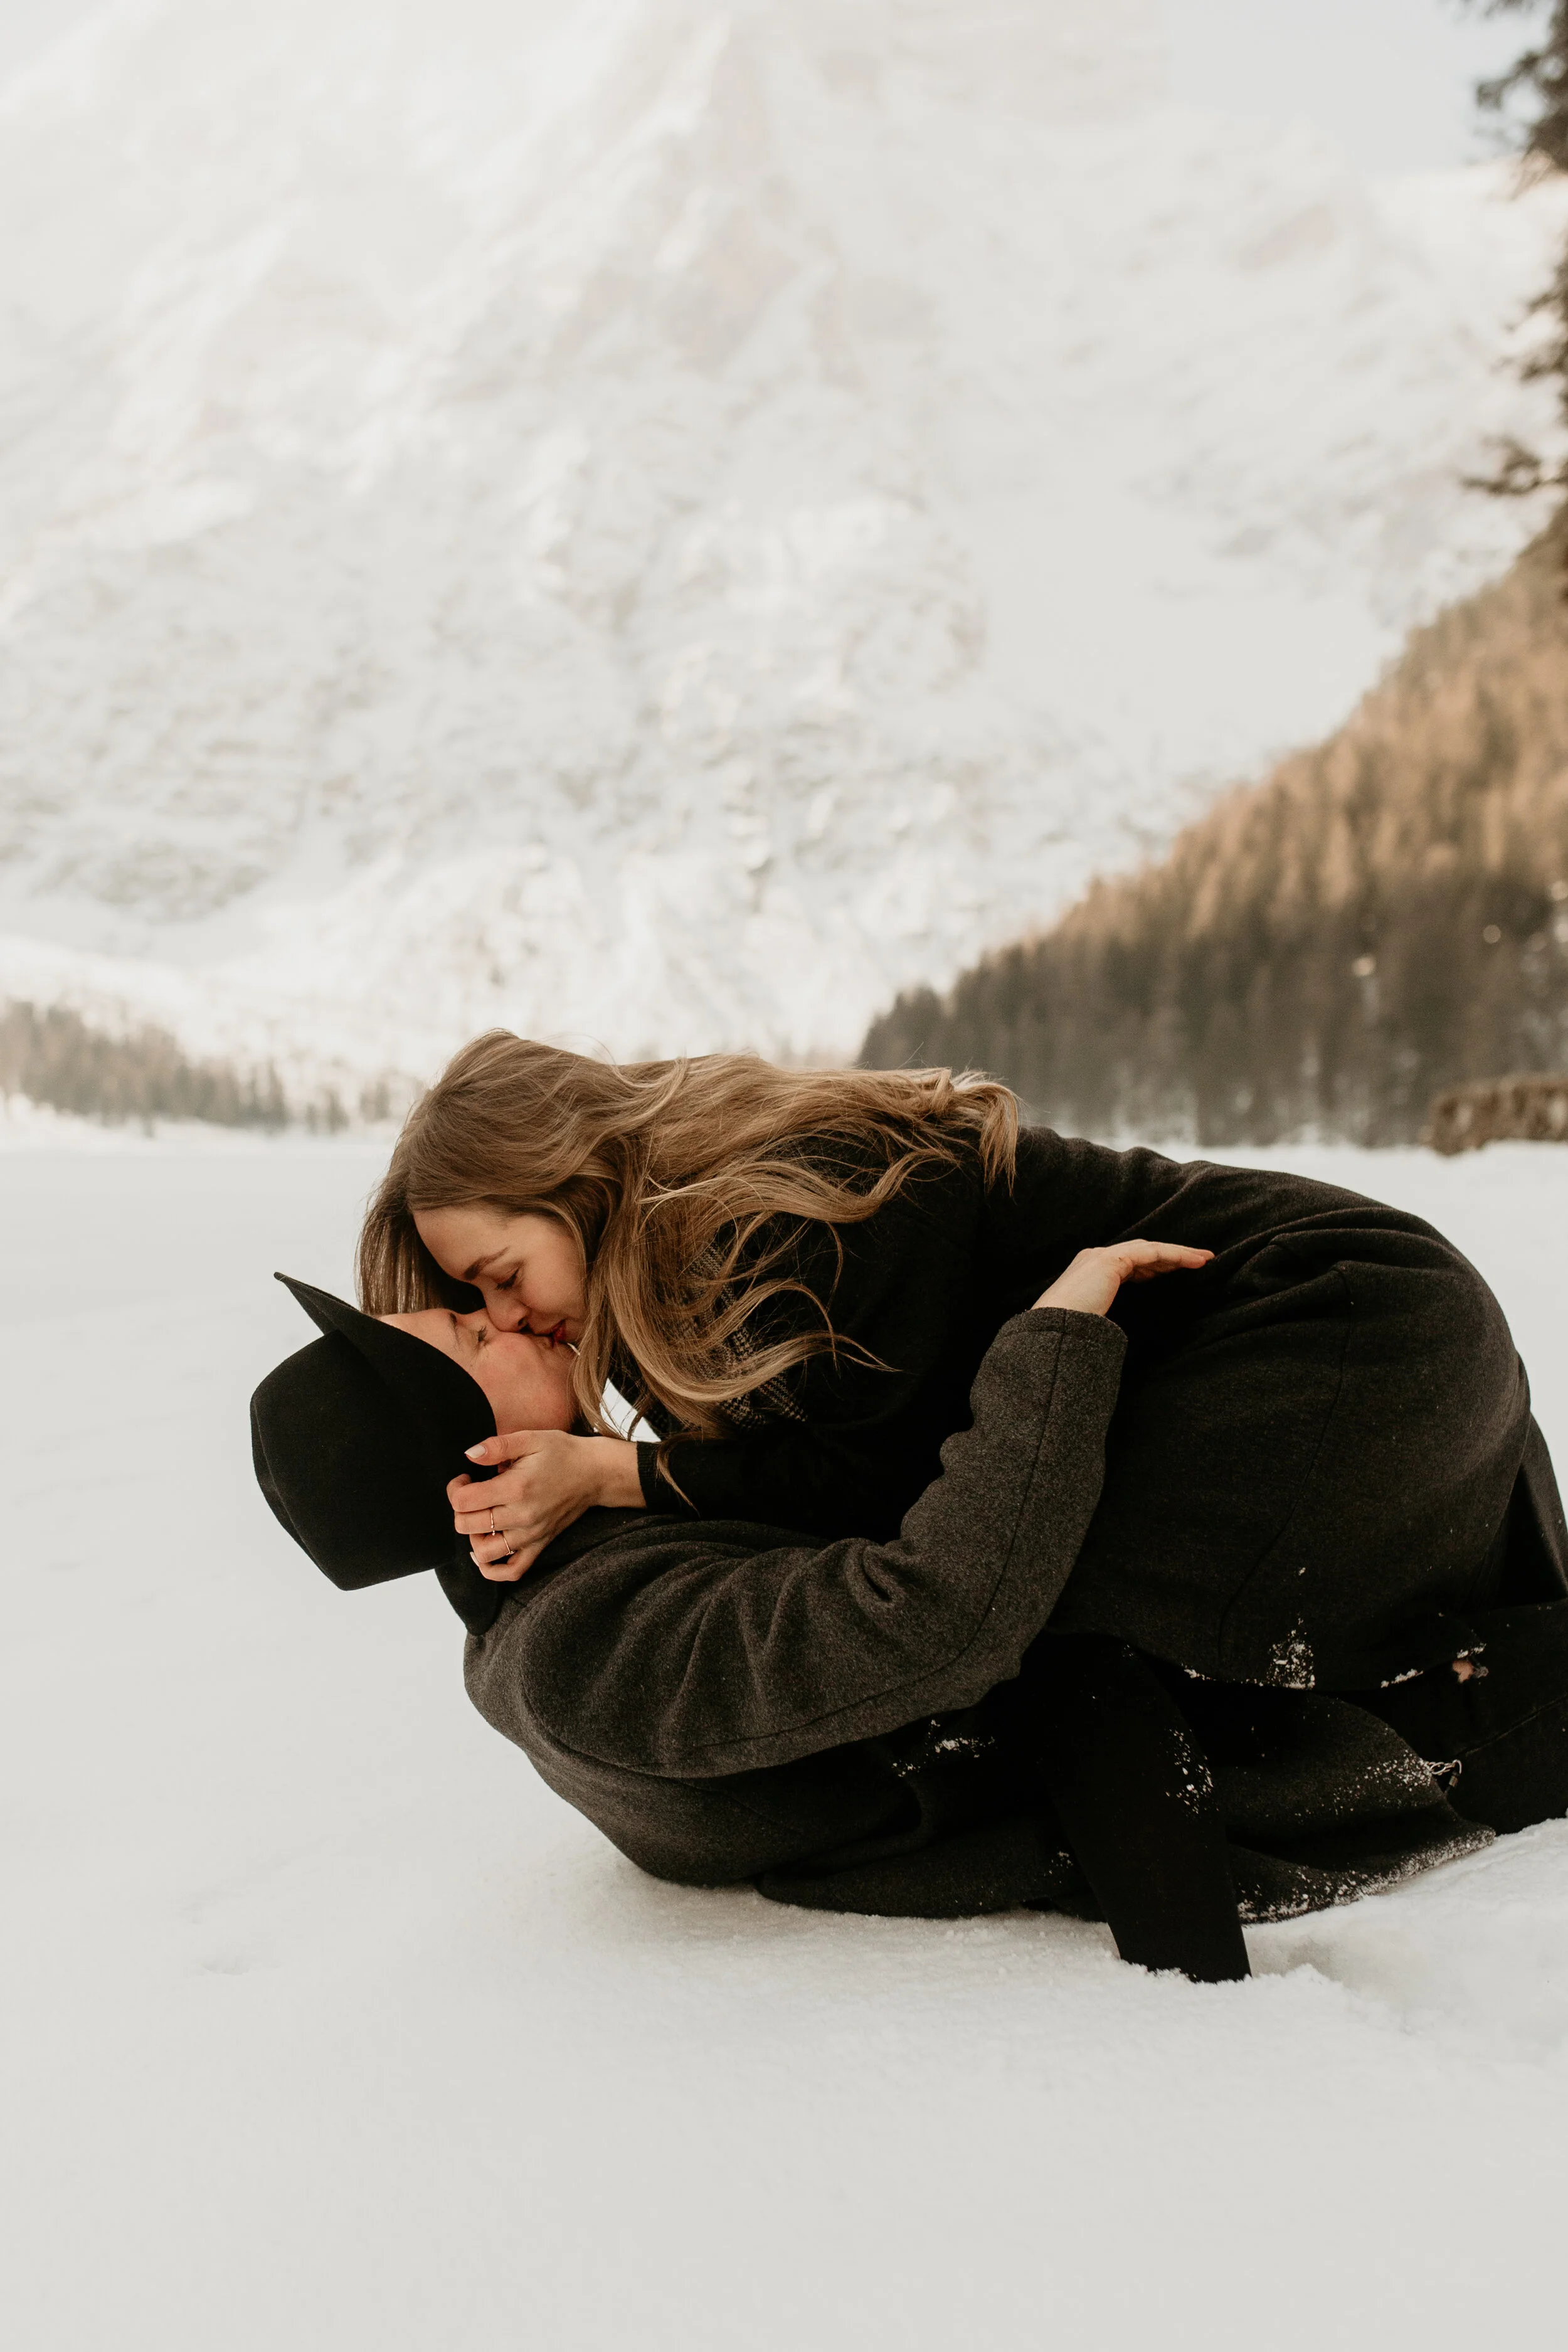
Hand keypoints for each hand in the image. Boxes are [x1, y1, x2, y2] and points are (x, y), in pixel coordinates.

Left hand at [449, 1432, 643, 1580]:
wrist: (595, 1473)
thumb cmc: (562, 1453)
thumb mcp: (530, 1438)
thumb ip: (496, 1446)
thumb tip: (469, 1455)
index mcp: (516, 1488)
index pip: (464, 1501)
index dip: (455, 1488)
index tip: (465, 1478)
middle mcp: (521, 1517)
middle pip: (467, 1526)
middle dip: (460, 1509)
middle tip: (472, 1493)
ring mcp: (531, 1536)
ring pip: (483, 1553)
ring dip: (473, 1536)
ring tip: (482, 1517)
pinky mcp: (539, 1545)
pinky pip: (511, 1571)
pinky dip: (492, 1568)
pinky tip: (486, 1547)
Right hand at [1032, 1240, 1212, 1317]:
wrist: (1053, 1328)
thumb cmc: (1068, 1333)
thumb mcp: (1092, 1320)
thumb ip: (1105, 1315)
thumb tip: (1118, 1331)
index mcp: (1089, 1271)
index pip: (1128, 1263)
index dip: (1154, 1267)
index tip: (1173, 1273)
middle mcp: (1094, 1257)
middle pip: (1141, 1251)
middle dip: (1170, 1256)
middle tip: (1198, 1261)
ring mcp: (1101, 1256)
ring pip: (1150, 1249)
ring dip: (1179, 1253)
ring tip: (1204, 1259)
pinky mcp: (1111, 1260)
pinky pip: (1152, 1253)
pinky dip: (1175, 1255)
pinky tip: (1193, 1262)